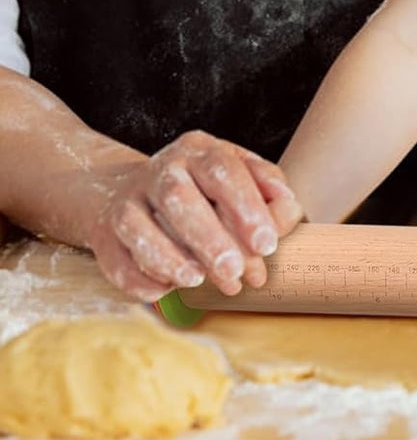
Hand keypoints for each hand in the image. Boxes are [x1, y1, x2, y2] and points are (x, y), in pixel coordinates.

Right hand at [85, 132, 302, 300]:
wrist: (133, 192)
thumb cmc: (203, 188)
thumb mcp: (238, 175)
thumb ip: (267, 188)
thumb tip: (288, 208)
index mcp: (199, 150)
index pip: (223, 170)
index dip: (246, 208)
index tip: (266, 244)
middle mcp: (160, 170)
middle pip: (180, 200)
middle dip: (210, 240)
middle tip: (235, 273)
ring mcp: (127, 200)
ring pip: (140, 228)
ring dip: (170, 259)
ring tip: (197, 281)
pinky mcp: (104, 233)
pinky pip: (116, 259)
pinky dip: (141, 278)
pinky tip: (165, 289)